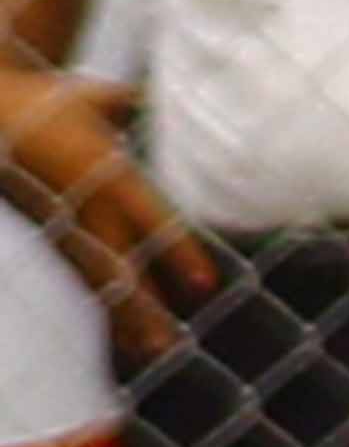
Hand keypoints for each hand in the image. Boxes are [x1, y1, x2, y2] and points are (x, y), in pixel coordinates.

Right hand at [0, 80, 208, 359]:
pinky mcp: (54, 237)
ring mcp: (65, 225)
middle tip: (170, 342)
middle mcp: (84, 205)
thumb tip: (180, 96)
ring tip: (156, 351)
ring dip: (129, 317)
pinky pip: (84, 277)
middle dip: (146, 302)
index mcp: (102, 171)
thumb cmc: (45, 100)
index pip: (148, 217)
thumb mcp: (92, 96)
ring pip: (101, 278)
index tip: (204, 284)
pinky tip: (129, 342)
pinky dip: (107, 309)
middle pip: (122, 262)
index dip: (176, 250)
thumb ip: (134, 101)